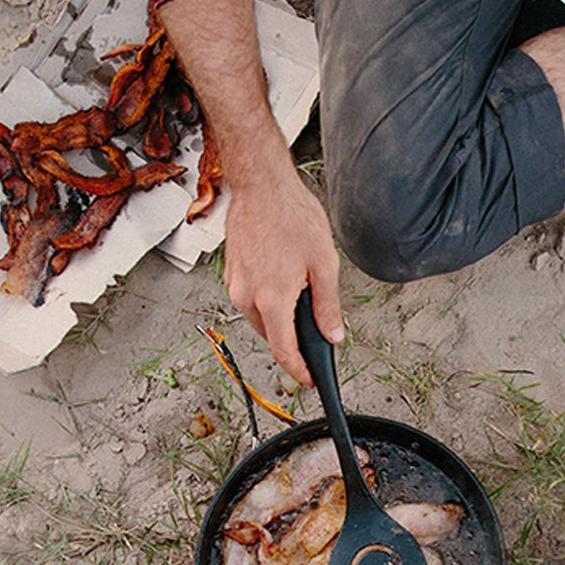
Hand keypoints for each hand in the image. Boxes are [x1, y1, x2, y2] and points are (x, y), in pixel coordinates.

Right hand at [224, 163, 342, 386]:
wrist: (260, 185)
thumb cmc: (290, 215)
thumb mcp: (324, 263)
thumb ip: (328, 305)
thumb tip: (332, 335)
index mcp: (272, 299)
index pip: (284, 351)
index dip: (299, 371)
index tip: (309, 379)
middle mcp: (248, 298)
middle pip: (272, 337)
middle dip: (292, 339)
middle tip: (315, 329)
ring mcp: (236, 286)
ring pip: (261, 318)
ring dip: (280, 317)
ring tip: (300, 290)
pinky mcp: (231, 274)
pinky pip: (251, 299)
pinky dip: (268, 299)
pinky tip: (283, 276)